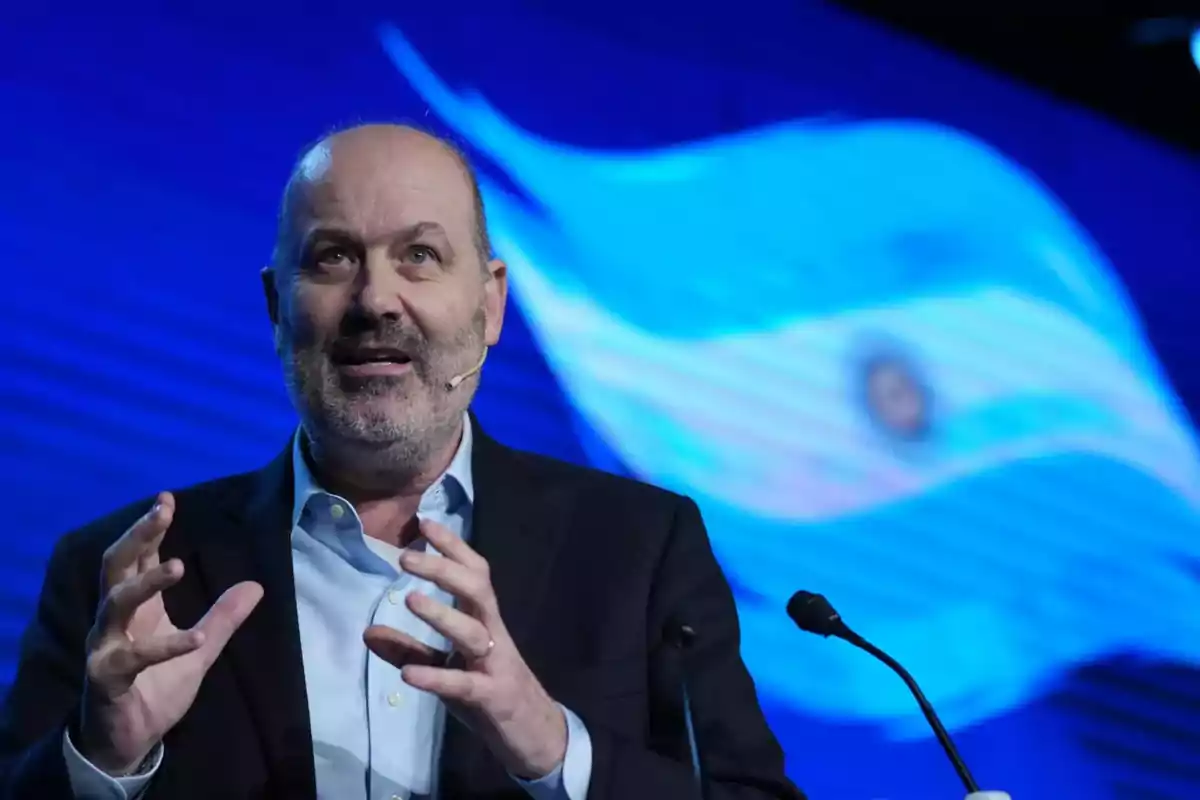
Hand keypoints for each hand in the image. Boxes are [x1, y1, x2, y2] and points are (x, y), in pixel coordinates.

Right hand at [79, 492, 262, 774]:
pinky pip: (132, 658)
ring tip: (175, 565)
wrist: (128, 741)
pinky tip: (196, 639)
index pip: (138, 557)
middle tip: (161, 512)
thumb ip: (224, 617)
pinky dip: (166, 646)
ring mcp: (105, 647)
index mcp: (137, 609)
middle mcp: (114, 621)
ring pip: (114, 604)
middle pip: (116, 566)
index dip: (149, 528)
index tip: (166, 498)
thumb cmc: (156, 688)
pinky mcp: (107, 678)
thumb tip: (255, 585)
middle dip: (137, 536)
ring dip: (145, 583)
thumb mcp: (200, 650)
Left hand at [363, 520, 565, 779]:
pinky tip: (409, 676)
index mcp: (485, 620)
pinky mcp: (492, 697)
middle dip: (444, 569)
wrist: (535, 735)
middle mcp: (493, 634)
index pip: (474, 573)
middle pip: (477, 591)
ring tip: (410, 599)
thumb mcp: (448, 668)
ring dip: (443, 615)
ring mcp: (495, 665)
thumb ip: (410, 650)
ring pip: (474, 633)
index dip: (452, 547)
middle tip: (406, 556)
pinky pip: (464, 684)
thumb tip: (368, 632)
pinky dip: (437, 677)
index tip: (424, 523)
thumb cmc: (489, 692)